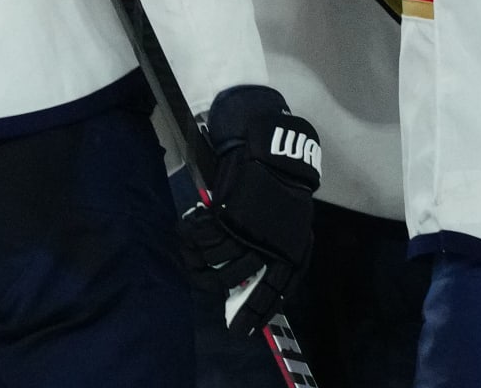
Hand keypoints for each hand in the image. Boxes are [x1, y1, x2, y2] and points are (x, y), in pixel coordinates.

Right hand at [180, 85, 320, 336]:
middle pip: (237, 281)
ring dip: (198, 263)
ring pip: (216, 262)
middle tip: (205, 286)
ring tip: (190, 257)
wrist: (272, 149)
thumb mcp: (290, 220)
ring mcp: (250, 232)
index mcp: (292, 250)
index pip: (275, 292)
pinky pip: (204, 239)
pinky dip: (192, 238)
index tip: (240, 331)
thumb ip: (276, 250)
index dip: (256, 313)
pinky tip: (187, 231)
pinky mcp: (229, 216)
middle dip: (219, 290)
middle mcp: (272, 246)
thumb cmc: (281, 185)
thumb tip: (251, 281)